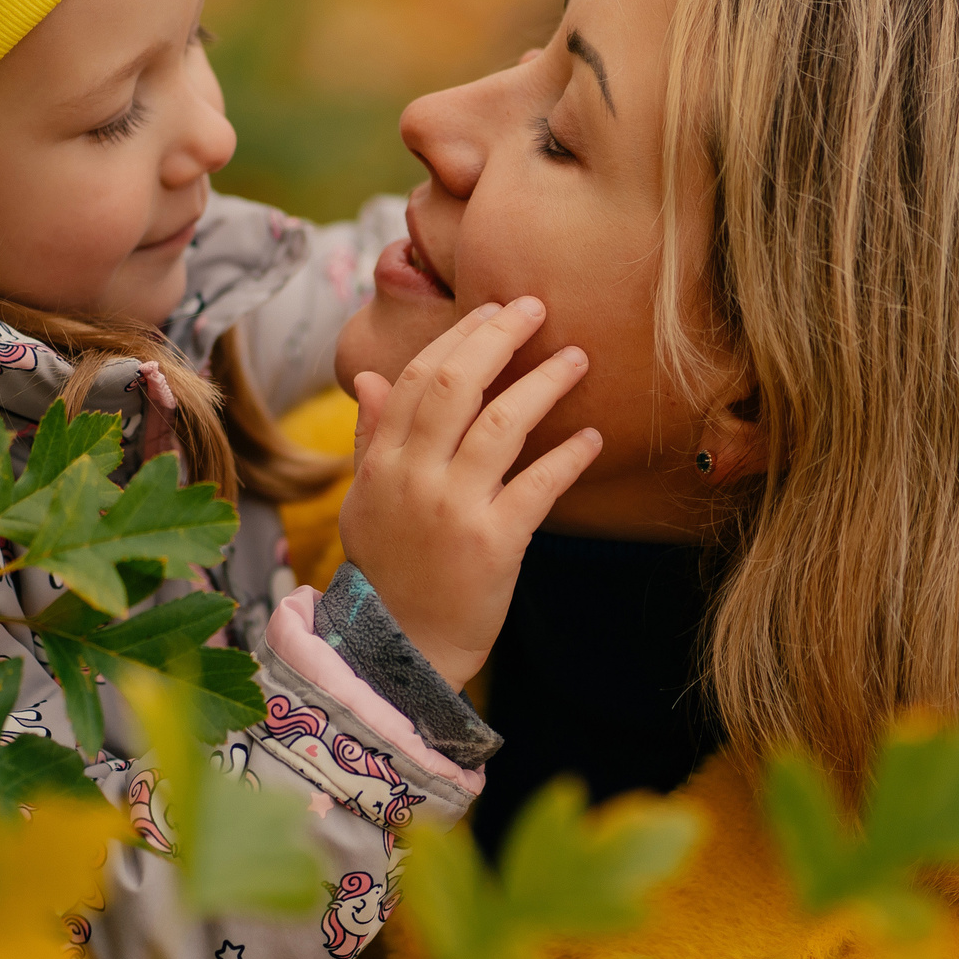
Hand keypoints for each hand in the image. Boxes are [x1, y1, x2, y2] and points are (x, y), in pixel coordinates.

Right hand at [338, 297, 602, 688]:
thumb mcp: (365, 502)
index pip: (418, 378)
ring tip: (578, 360)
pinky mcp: (494, 544)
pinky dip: (569, 457)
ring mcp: (453, 510)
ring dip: (544, 384)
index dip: (458, 336)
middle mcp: (414, 478)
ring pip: (502, 425)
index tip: (493, 309)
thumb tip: (368, 376)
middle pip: (456, 385)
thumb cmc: (389, 571)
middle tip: (535, 308)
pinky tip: (592, 438)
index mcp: (383, 463)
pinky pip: (538, 486)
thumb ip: (371, 437)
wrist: (401, 650)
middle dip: (498, 337)